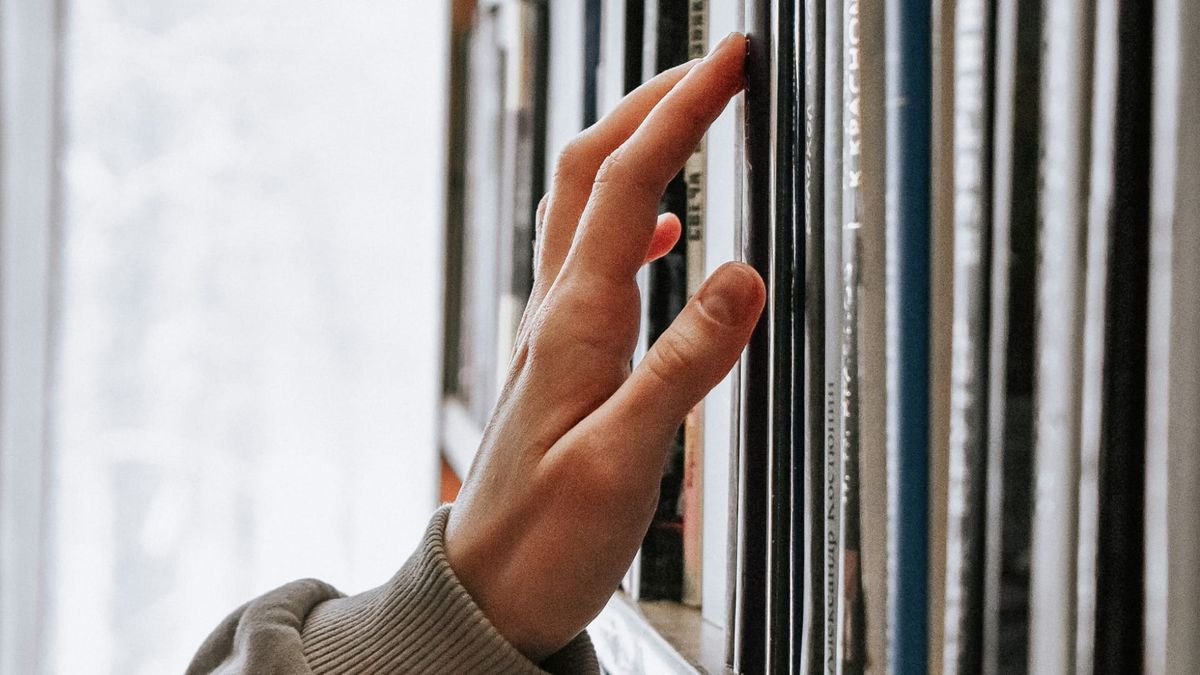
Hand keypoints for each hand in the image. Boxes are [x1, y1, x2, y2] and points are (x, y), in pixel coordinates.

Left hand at [443, 32, 761, 660]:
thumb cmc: (545, 540)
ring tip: (688, 118)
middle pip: (593, 170)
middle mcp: (557, 313)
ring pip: (584, 205)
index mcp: (575, 324)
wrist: (488, 591)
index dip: (679, 112)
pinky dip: (630, 220)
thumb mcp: (624, 460)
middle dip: (652, 102)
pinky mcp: (562, 358)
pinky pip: (590, 259)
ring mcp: (555, 332)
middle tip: (714, 66)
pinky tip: (662, 235)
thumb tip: (742, 274)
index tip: (728, 62)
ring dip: (635, 148)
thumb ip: (683, 367)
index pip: (629, 184)